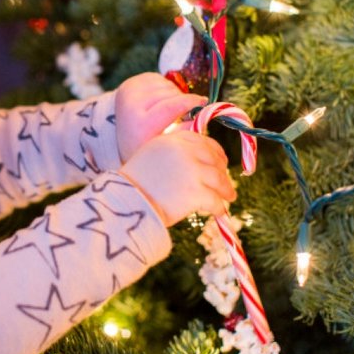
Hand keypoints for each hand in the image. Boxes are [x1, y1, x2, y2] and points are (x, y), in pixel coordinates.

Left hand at [115, 72, 205, 162]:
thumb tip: (202, 117)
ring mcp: (129, 92)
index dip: (191, 102)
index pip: (171, 107)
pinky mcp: (129, 83)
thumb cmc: (149, 145)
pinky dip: (166, 88)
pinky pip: (158, 79)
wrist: (125, 138)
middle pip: (170, 94)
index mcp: (140, 126)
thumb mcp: (166, 145)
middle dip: (184, 99)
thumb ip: (185, 131)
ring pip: (165, 85)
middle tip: (189, 110)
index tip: (204, 102)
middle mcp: (131, 106)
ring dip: (175, 94)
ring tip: (173, 107)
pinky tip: (163, 100)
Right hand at [120, 130, 235, 226]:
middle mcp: (184, 152)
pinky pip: (215, 200)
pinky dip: (219, 208)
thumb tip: (198, 162)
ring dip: (226, 190)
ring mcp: (192, 172)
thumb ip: (172, 154)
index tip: (221, 161)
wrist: (124, 203)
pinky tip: (219, 213)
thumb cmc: (132, 184)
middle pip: (214, 160)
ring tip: (229, 197)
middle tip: (226, 183)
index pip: (202, 141)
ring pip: (219, 179)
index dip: (216, 152)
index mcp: (172, 140)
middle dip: (222, 171)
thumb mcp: (150, 157)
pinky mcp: (196, 193)